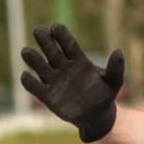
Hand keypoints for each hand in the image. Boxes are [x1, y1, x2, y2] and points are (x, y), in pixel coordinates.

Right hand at [20, 24, 124, 142]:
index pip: (68, 44)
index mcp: (78, 60)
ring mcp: (54, 80)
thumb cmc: (105, 95)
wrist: (96, 116)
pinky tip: (26, 76)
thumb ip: (116, 68)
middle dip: (44, 40)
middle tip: (38, 30)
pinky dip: (29, 82)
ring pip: (40, 66)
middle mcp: (63, 67)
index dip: (61, 35)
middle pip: (52, 51)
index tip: (55, 26)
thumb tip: (118, 51)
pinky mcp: (48, 96)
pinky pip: (36, 87)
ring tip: (26, 51)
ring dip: (33, 59)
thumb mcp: (114, 82)